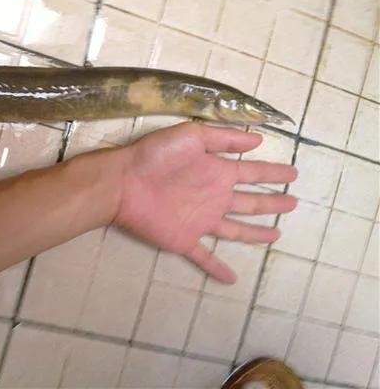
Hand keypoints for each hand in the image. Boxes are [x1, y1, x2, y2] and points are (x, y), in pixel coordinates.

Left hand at [114, 122, 297, 283]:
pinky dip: (217, 268)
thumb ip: (224, 138)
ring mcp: (200, 220)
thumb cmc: (155, 156)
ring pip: (235, 230)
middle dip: (272, 201)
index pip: (253, 172)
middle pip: (250, 202)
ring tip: (277, 235)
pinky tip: (232, 280)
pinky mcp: (184, 239)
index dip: (273, 172)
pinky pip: (204, 257)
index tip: (293, 173)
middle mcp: (213, 196)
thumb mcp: (192, 136)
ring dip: (256, 233)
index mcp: (216, 172)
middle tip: (293, 203)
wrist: (123, 181)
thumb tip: (258, 138)